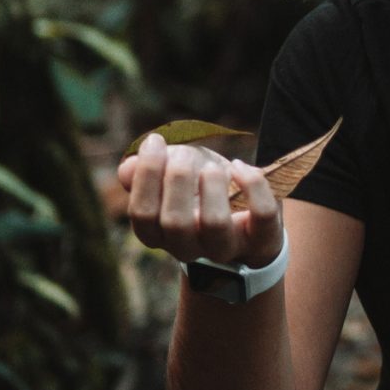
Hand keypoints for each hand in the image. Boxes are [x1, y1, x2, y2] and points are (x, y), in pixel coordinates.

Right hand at [118, 131, 285, 268]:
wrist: (244, 217)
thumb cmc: (199, 191)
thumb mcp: (170, 176)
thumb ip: (144, 172)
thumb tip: (128, 169)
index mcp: (159, 234)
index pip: (143, 215)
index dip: (146, 174)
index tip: (155, 141)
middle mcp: (188, 248)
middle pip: (175, 223)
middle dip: (178, 178)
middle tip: (185, 155)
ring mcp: (226, 248)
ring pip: (215, 223)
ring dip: (212, 184)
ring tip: (212, 167)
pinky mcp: (261, 240)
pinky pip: (261, 215)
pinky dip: (252, 184)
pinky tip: (239, 167)